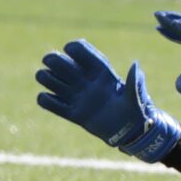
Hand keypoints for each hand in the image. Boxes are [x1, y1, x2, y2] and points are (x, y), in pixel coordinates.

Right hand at [35, 39, 180, 162]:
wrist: (129, 132)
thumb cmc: (135, 111)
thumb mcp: (136, 97)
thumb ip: (134, 83)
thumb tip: (135, 65)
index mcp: (100, 71)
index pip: (80, 50)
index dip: (73, 48)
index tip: (70, 50)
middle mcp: (85, 81)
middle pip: (59, 62)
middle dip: (53, 60)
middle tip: (54, 66)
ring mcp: (76, 96)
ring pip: (49, 79)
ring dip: (46, 77)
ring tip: (53, 82)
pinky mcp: (72, 113)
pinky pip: (49, 103)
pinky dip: (45, 100)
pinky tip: (50, 100)